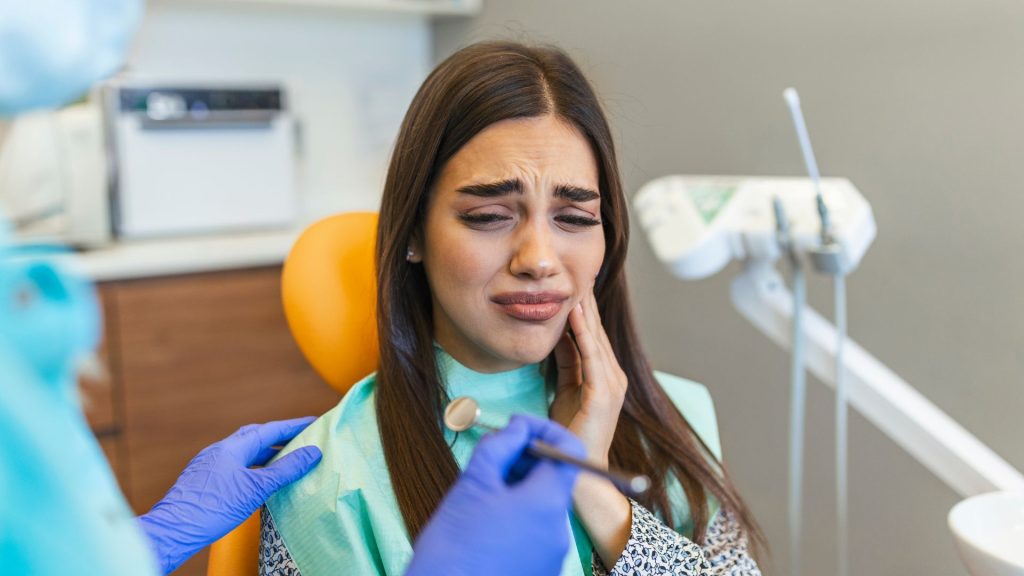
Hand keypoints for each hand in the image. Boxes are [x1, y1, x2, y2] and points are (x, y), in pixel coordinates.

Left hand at [137, 417, 321, 574]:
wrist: (174, 530)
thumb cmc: (213, 508)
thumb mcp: (256, 489)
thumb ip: (286, 470)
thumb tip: (312, 453)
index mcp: (232, 447)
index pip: (269, 430)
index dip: (293, 426)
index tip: (312, 422)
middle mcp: (219, 451)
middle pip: (254, 437)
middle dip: (278, 437)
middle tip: (299, 438)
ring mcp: (209, 465)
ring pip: (243, 452)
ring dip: (264, 453)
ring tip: (283, 460)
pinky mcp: (204, 480)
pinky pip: (233, 465)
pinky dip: (251, 466)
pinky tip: (257, 479)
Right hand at [405, 415, 584, 575]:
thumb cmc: (453, 546)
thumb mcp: (472, 483)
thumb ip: (500, 447)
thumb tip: (517, 430)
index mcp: (547, 501)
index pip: (569, 450)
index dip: (544, 430)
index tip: (516, 428)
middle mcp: (559, 529)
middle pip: (554, 479)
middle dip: (526, 461)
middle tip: (492, 458)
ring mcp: (552, 555)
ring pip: (542, 506)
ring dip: (518, 490)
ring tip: (482, 495)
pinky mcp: (541, 571)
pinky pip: (535, 532)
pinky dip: (517, 518)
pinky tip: (486, 522)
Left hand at [549, 291, 627, 466]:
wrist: (580, 468)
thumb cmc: (571, 431)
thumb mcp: (565, 387)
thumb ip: (565, 361)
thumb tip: (556, 331)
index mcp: (605, 373)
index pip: (592, 332)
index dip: (583, 305)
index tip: (574, 279)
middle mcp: (613, 374)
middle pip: (595, 329)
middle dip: (585, 299)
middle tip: (577, 269)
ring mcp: (611, 384)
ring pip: (594, 337)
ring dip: (584, 308)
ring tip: (574, 281)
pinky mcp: (603, 394)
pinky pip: (591, 356)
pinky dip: (582, 333)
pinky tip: (574, 313)